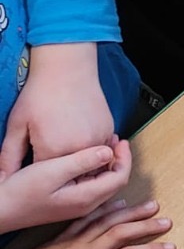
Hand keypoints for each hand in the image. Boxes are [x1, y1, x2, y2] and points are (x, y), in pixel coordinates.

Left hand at [0, 44, 113, 171]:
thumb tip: (2, 180)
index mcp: (52, 152)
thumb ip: (9, 157)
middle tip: (52, 141)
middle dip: (60, 168)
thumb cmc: (39, 94)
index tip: (35, 156)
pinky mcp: (109, 131)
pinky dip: (92, 147)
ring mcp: (97, 141)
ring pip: (89, 164)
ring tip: (65, 138)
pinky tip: (78, 131)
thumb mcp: (17, 125)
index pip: (45, 178)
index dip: (38, 172)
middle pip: (70, 174)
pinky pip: (101, 149)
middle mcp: (79, 150)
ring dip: (78, 160)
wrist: (67, 68)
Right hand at [0, 141, 131, 232]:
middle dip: (119, 159)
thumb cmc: (22, 190)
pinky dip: (98, 171)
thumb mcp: (52, 170)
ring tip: (106, 144)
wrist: (1, 210)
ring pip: (105, 185)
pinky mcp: (70, 204)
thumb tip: (108, 152)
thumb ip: (82, 161)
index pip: (120, 178)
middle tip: (116, 139)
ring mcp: (78, 206)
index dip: (125, 157)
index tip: (120, 140)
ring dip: (109, 165)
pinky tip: (90, 159)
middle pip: (116, 182)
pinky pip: (93, 187)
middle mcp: (86, 206)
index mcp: (86, 198)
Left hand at [6, 197, 173, 248]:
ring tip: (150, 206)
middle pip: (122, 233)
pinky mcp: (64, 238)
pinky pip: (88, 219)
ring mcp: (76, 242)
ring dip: (131, 213)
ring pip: (109, 222)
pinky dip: (105, 209)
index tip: (171, 246)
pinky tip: (117, 204)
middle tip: (167, 220)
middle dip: (147, 226)